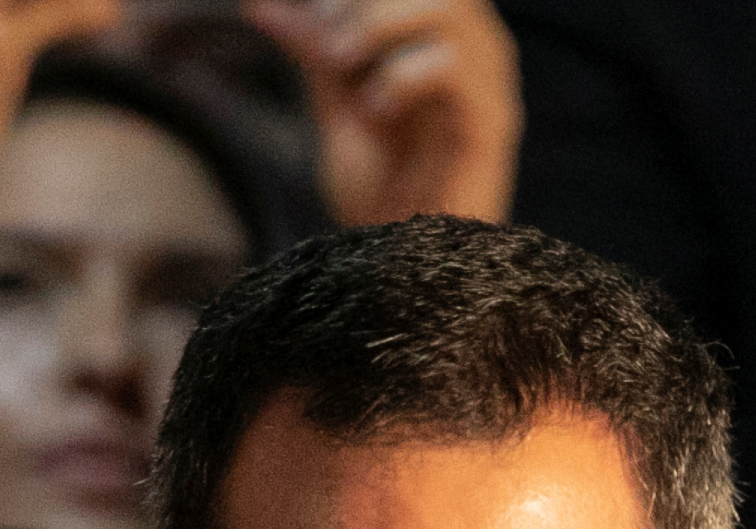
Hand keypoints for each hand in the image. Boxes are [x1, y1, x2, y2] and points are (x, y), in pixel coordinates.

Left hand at [249, 0, 519, 225]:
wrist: (405, 273)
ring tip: (339, 62)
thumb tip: (261, 4)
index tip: (308, 16)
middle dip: (367, 1)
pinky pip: (457, 68)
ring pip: (454, 9)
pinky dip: (405, 75)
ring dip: (383, 22)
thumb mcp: (336, 109)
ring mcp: (490, 88)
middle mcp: (475, 55)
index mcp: (442, 43)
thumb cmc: (381, 196)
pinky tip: (376, 108)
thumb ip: (314, 53)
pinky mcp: (493, 126)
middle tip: (325, 42)